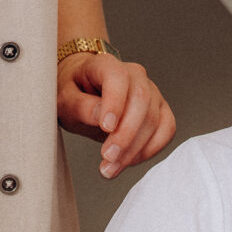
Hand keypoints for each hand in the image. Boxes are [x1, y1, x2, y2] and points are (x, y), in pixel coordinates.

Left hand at [56, 50, 176, 179]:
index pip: (117, 77)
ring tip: (112, 166)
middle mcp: (134, 75)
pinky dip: (151, 149)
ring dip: (135, 148)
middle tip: (108, 157)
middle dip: (126, 134)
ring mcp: (151, 91)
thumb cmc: (75, 93)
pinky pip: (166, 129)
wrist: (83, 92)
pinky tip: (130, 159)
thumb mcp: (65, 99)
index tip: (106, 128)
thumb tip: (100, 116)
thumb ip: (80, 106)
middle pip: (141, 100)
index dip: (115, 102)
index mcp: (106, 65)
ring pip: (155, 118)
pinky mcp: (159, 110)